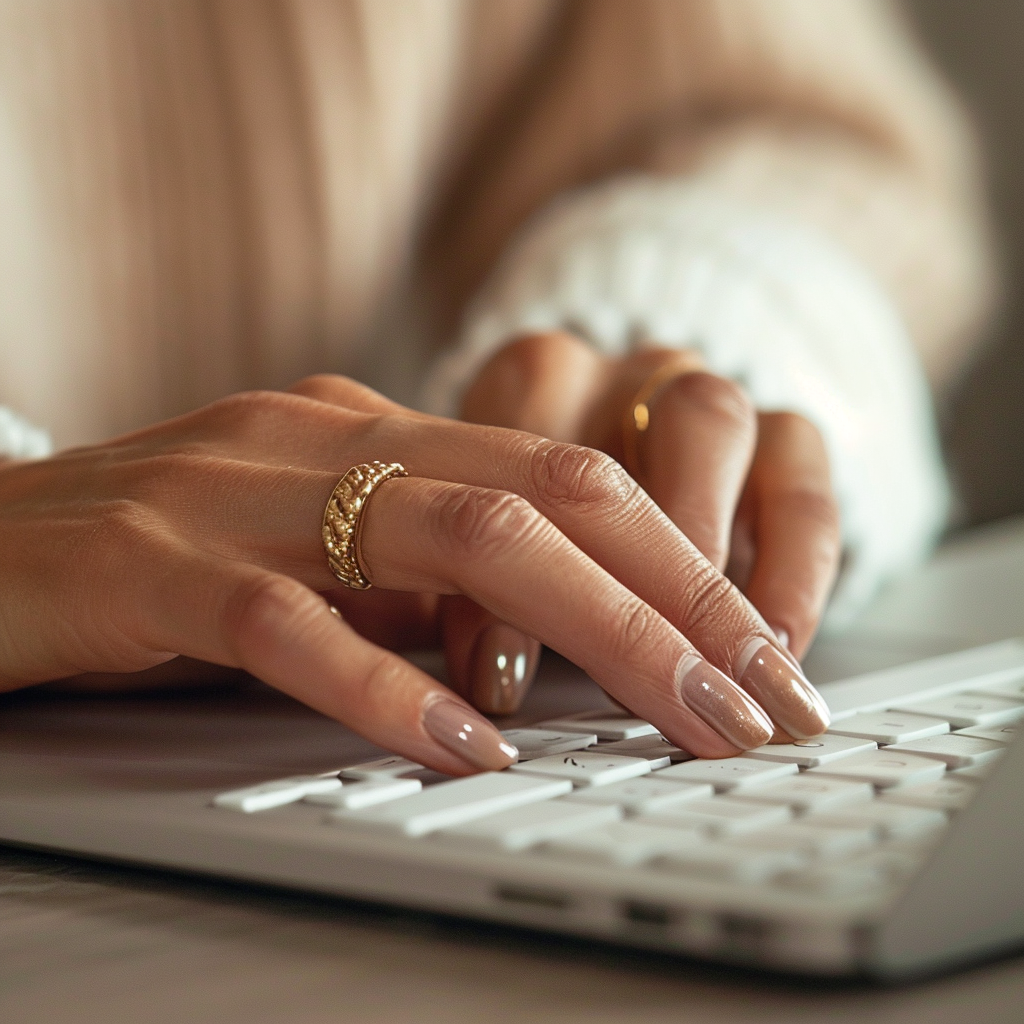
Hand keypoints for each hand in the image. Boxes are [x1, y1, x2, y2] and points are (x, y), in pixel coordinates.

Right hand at [0, 376, 827, 772]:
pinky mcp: (161, 569)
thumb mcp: (314, 541)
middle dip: (682, 598)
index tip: (760, 652)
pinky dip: (393, 688)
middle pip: (555, 498)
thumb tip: (530, 641)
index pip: (573, 473)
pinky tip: (465, 748)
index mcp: (376, 429)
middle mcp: (330, 440)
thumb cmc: (159, 550)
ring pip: (464, 540)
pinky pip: (298, 625)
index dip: (685, 561)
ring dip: (596, 635)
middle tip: (766, 696)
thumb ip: (412, 572)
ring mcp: (247, 495)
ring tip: (682, 717)